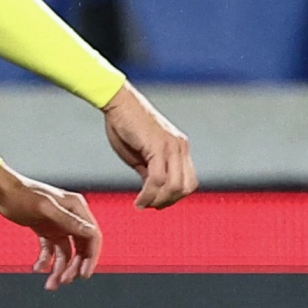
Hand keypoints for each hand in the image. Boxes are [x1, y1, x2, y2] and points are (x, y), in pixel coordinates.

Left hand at [0, 166, 101, 289]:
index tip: (83, 275)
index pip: (92, 236)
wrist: (0, 191)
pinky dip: (46, 261)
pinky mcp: (46, 230)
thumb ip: (69, 221)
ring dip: (60, 269)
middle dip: (74, 267)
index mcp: (76, 208)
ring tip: (50, 284)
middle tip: (64, 281)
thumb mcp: (46, 209)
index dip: (91, 257)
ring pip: (66, 253)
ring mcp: (58, 224)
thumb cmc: (22, 195)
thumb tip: (91, 233)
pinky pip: (51, 251)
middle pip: (81, 248)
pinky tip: (37, 269)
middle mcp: (70, 216)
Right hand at [102, 81, 196, 207]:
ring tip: (142, 204)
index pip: (189, 182)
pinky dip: (149, 194)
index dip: (174, 197)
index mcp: (179, 147)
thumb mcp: (141, 155)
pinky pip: (158, 179)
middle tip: (149, 206)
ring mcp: (171, 146)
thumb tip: (153, 191)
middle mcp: (180, 146)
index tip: (156, 203)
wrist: (118, 102)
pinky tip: (139, 200)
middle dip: (168, 202)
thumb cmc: (126, 126)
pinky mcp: (158, 146)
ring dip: (157, 201)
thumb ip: (151, 171)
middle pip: (186, 187)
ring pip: (174, 186)